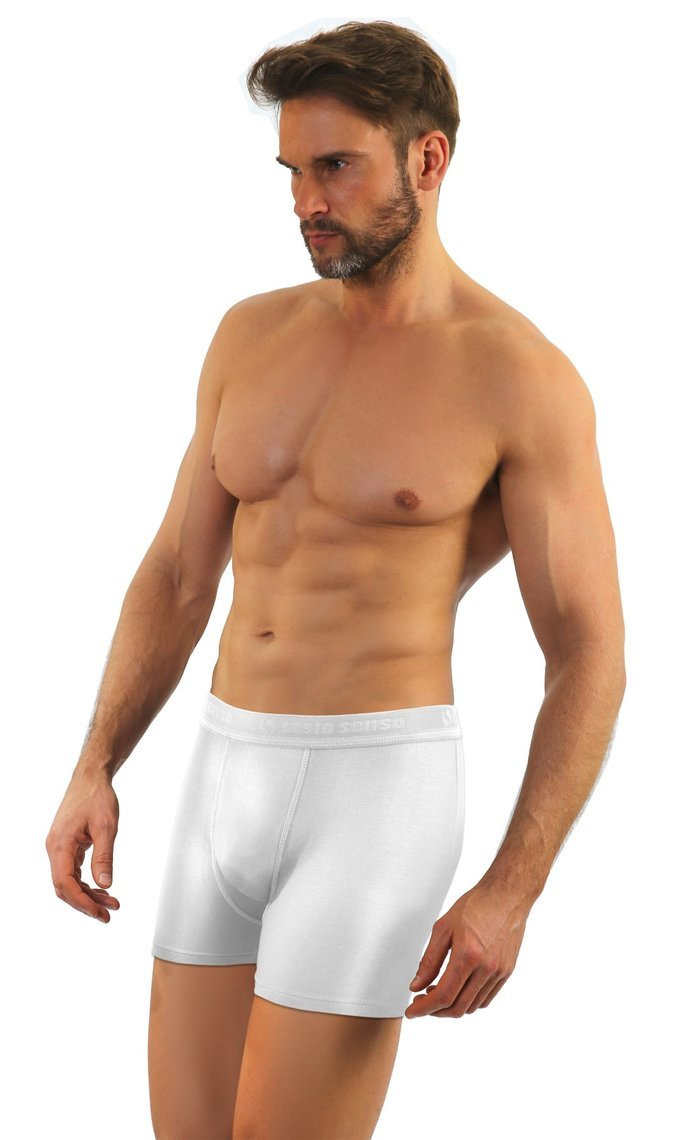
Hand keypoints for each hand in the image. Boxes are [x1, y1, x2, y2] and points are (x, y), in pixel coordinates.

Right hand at [45, 768, 120, 923]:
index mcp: (60, 844)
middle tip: (108, 914)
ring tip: (111, 904)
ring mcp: (59, 848)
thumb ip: (104, 856)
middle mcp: (55, 848)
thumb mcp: (106, 827)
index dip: (81, 901)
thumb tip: (105, 884)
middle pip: (64, 887)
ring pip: (68, 881)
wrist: (90, 778)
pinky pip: (72, 871)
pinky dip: (86, 883)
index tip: (99, 912)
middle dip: (85, 903)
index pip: (65, 883)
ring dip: (88, 895)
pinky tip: (102, 889)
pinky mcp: (66, 846)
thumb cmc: (97, 797)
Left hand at [405, 881, 529, 1018]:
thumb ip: (429, 960)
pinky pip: (486, 999)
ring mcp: (499, 972)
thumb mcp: (443, 928)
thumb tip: (416, 985)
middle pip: (457, 1007)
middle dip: (435, 1011)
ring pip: (472, 1006)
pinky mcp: (507, 972)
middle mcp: (486, 968)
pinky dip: (469, 1001)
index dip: (424, 1008)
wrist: (506, 895)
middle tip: (422, 1001)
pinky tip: (459, 989)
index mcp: (467, 955)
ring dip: (452, 1007)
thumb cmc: (475, 905)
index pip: (443, 995)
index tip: (412, 1011)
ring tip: (438, 992)